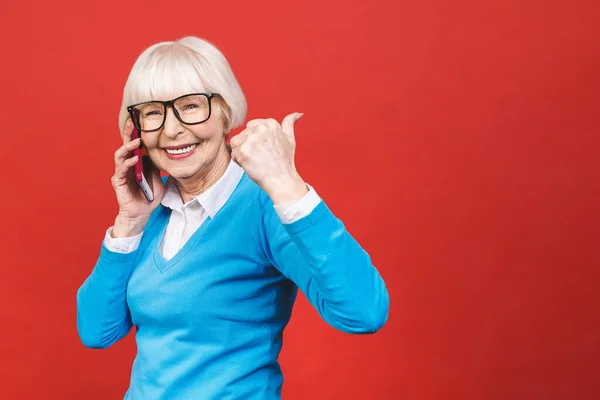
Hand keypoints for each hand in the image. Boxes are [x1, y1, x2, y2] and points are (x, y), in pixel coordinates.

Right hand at [111, 120, 164, 236]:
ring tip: (136, 142)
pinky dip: (128, 164)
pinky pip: (121, 170)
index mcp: (135, 163)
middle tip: (132, 122)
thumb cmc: (149, 197)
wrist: (142, 214)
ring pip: (120, 155)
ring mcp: (121, 173)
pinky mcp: (118, 182)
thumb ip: (155, 166)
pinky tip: (135, 160)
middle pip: (125, 146)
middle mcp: (126, 166)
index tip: (140, 121)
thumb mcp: (156, 178)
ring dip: (128, 147)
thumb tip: (160, 152)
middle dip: (128, 134)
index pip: (134, 145)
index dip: (136, 134)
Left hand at [230, 113, 307, 203]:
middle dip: (247, 145)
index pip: (251, 126)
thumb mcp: (290, 139)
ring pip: (236, 143)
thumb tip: (297, 114)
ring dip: (242, 153)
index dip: (255, 139)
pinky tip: (251, 165)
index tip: (264, 149)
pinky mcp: (243, 151)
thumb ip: (289, 124)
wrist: (281, 180)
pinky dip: (239, 161)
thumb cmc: (285, 162)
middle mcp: (260, 129)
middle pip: (242, 134)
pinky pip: (233, 153)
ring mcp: (251, 140)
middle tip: (260, 157)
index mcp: (270, 123)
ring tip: (255, 160)